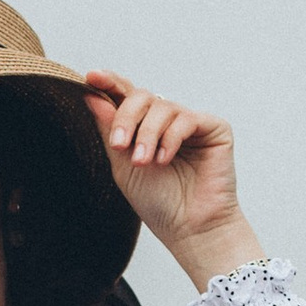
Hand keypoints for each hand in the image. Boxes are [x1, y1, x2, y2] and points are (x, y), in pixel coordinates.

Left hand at [83, 73, 263, 290]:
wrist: (189, 228)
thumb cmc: (158, 202)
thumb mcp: (122, 165)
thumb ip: (109, 130)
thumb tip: (91, 96)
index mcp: (144, 127)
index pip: (126, 97)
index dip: (109, 83)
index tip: (91, 77)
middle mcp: (167, 121)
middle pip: (141, 96)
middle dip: (126, 117)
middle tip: (120, 144)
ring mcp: (191, 123)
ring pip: (162, 107)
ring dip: (147, 135)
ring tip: (144, 163)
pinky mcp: (215, 128)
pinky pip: (186, 119)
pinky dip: (170, 138)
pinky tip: (164, 160)